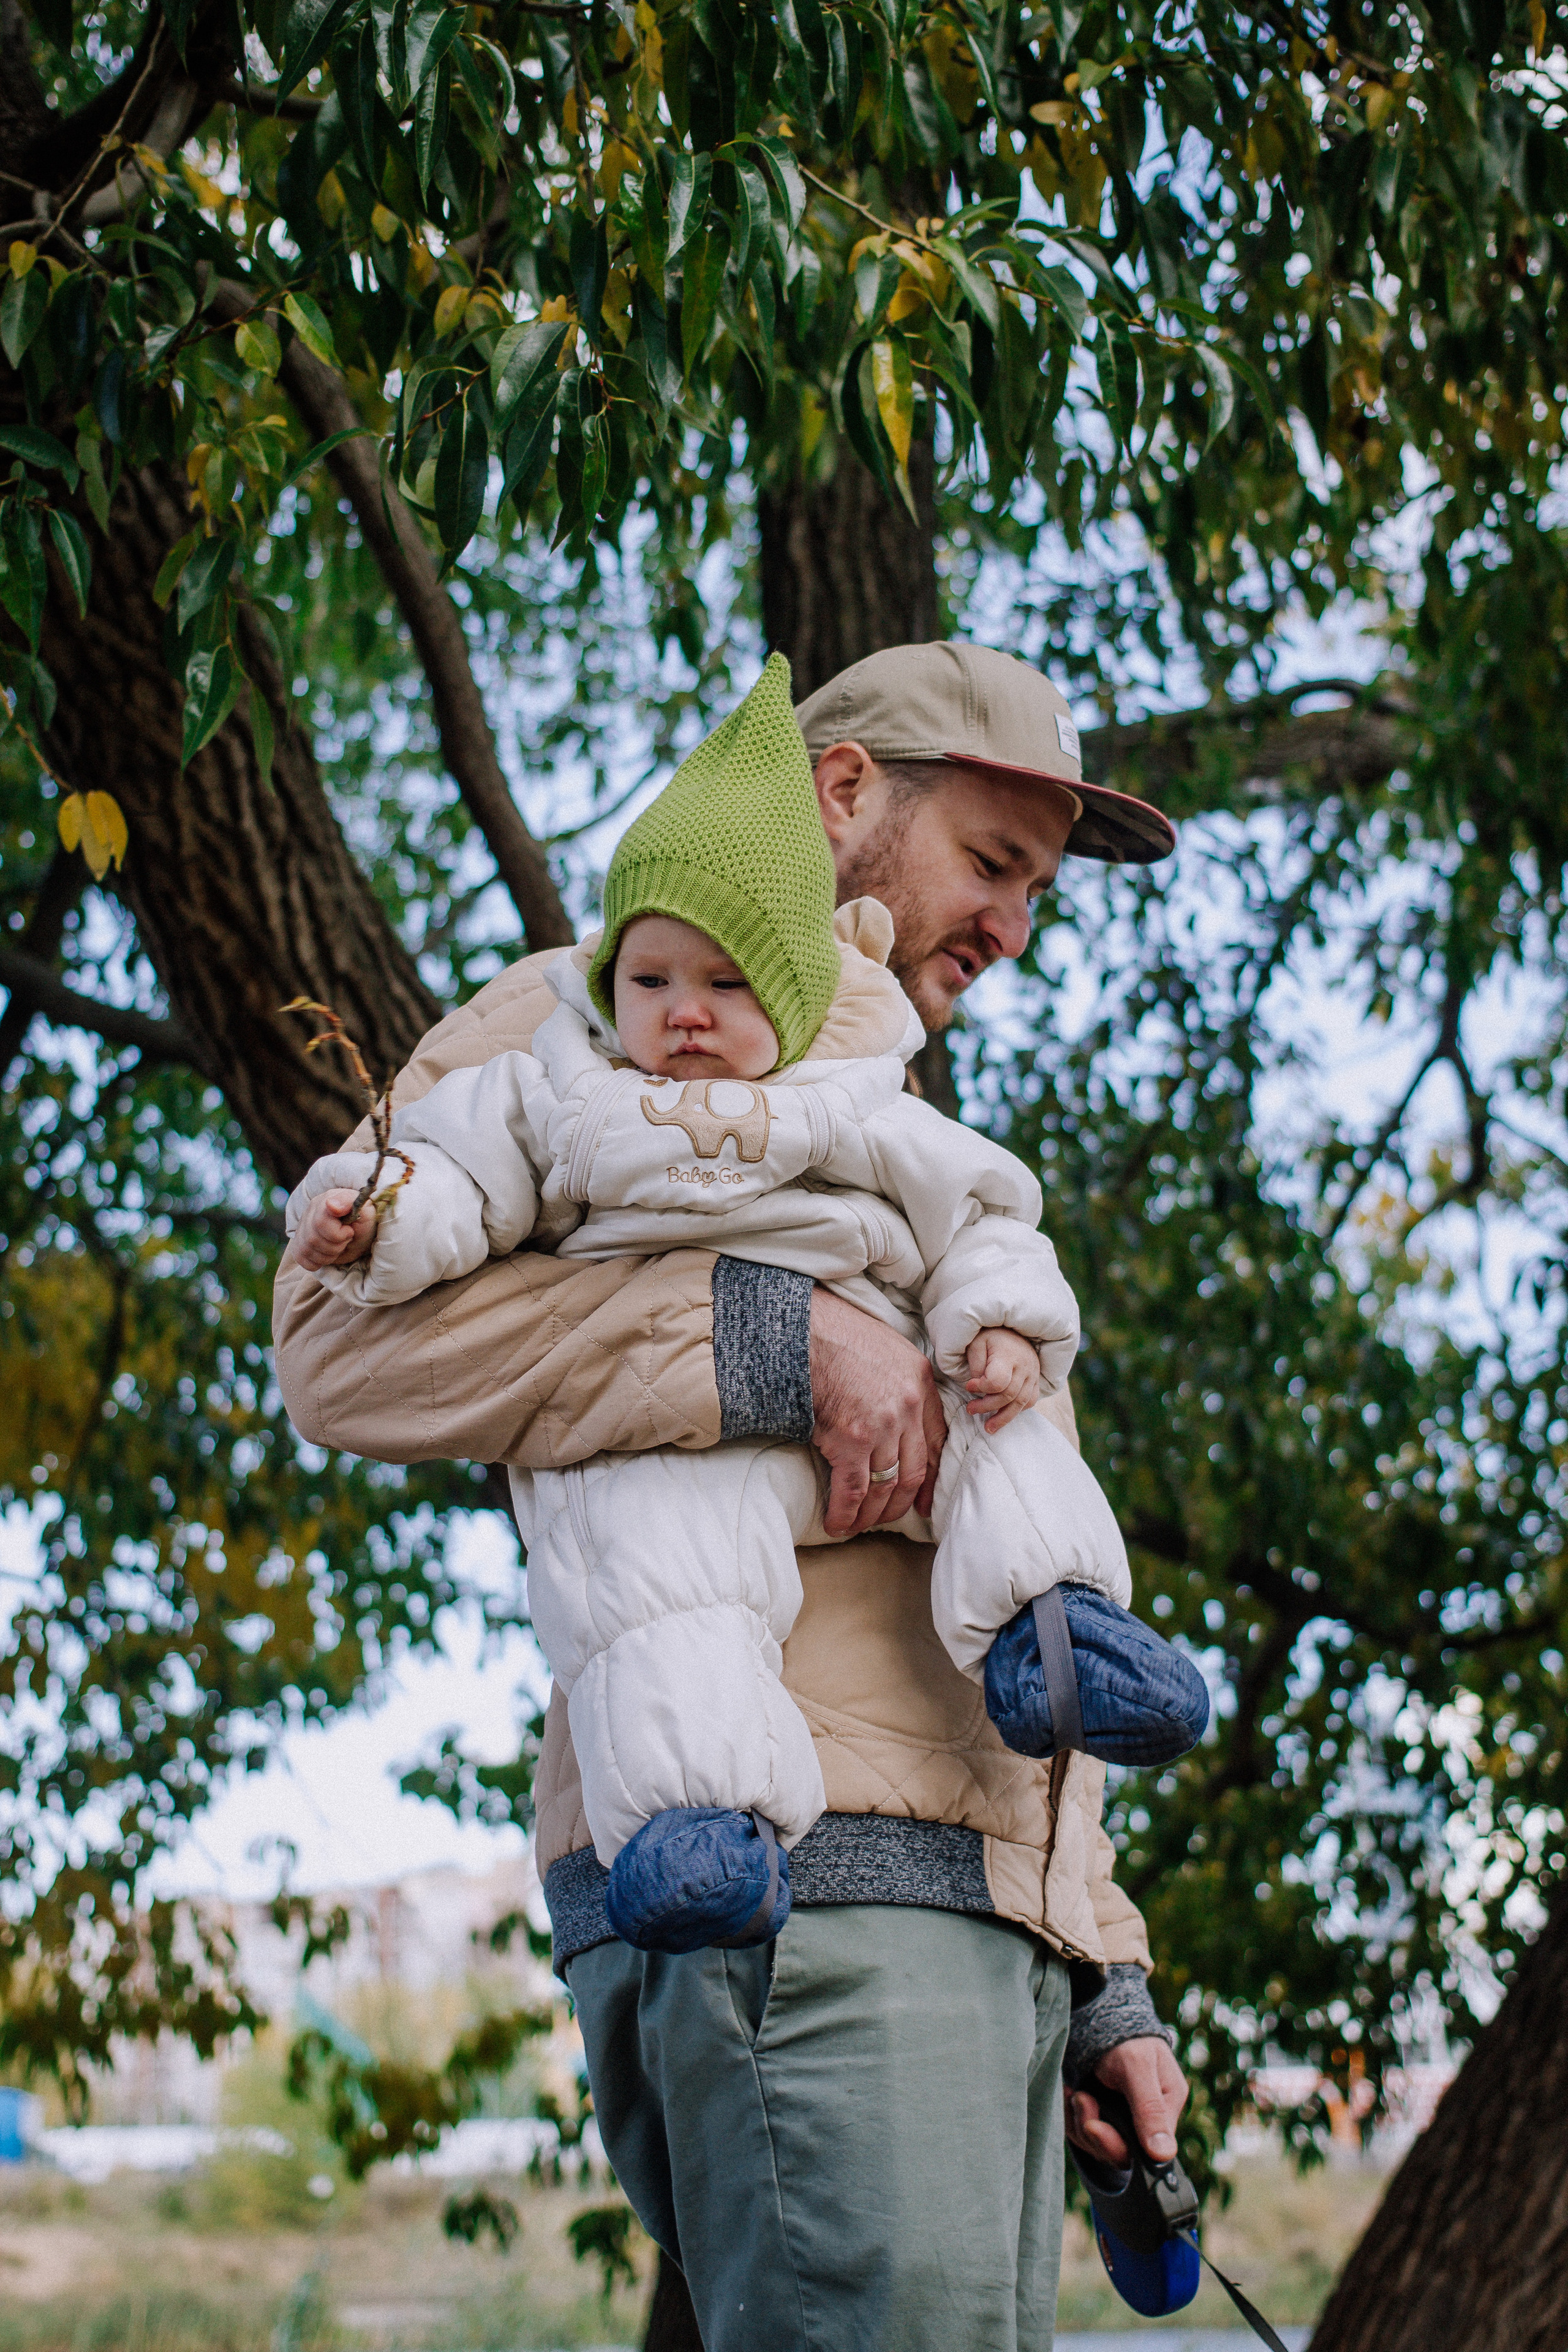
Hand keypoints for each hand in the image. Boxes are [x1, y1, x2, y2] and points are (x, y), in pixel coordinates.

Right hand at [293, 1188, 376, 1271]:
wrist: (361, 1232)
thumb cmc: (363, 1220)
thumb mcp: (364, 1208)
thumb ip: (348, 1202)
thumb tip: (330, 1204)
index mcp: (323, 1203)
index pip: (320, 1222)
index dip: (338, 1234)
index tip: (350, 1232)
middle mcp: (309, 1214)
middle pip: (313, 1239)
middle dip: (335, 1246)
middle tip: (346, 1241)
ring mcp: (302, 1229)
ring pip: (306, 1250)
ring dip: (327, 1256)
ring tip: (338, 1247)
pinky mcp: (300, 1244)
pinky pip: (301, 1258)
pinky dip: (316, 1262)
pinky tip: (327, 1255)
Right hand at [809, 1288, 947, 1536]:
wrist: (804, 1330)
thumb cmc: (836, 1334)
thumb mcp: (887, 1350)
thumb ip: (900, 1384)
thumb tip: (892, 1419)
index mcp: (921, 1384)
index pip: (936, 1444)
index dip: (930, 1479)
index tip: (923, 1500)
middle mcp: (909, 1408)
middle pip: (913, 1473)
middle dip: (899, 1504)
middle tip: (886, 1519)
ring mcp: (882, 1425)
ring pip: (885, 1486)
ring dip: (871, 1514)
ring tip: (856, 1526)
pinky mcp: (851, 1439)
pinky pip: (854, 1489)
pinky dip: (846, 1513)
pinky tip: (837, 1525)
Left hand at [964, 1327, 1039, 1432]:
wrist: (1012, 1328)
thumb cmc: (989, 1336)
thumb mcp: (976, 1343)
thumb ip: (975, 1364)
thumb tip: (977, 1386)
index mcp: (1008, 1355)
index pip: (998, 1381)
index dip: (981, 1388)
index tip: (968, 1386)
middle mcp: (1024, 1366)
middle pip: (1008, 1395)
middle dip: (987, 1406)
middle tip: (970, 1409)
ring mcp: (1032, 1374)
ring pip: (1021, 1403)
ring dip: (1003, 1418)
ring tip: (988, 1428)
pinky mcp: (1035, 1379)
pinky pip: (1030, 1401)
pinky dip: (1017, 1410)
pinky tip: (1004, 1415)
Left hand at [1063, 2037, 1188, 2167]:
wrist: (1102, 2016)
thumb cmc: (1126, 2038)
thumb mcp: (1137, 2068)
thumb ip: (1149, 2109)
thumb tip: (1164, 2155)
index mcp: (1166, 2108)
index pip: (1145, 2152)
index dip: (1115, 2145)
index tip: (1092, 2126)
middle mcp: (1145, 2119)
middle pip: (1117, 2151)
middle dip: (1091, 2128)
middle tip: (1080, 2099)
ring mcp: (1122, 2118)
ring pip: (1095, 2143)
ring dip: (1078, 2118)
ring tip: (1075, 2093)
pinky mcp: (1101, 2114)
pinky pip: (1081, 2130)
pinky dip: (1070, 2114)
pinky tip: (1069, 2093)